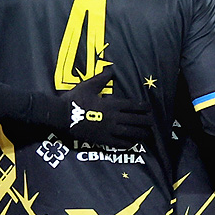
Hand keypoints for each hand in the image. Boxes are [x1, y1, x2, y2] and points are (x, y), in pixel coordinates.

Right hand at [36, 71, 154, 148]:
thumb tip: (111, 71)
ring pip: (129, 133)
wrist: (62, 116)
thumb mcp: (88, 85)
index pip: (132, 106)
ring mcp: (108, 130)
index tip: (150, 109)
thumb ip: (101, 79)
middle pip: (135, 120)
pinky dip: (127, 144)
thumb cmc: (75, 99)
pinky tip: (132, 144)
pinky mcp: (102, 140)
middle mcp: (113, 118)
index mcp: (111, 104)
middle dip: (146, 122)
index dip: (143, 108)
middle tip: (153, 123)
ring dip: (140, 134)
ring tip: (147, 135)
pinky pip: (118, 143)